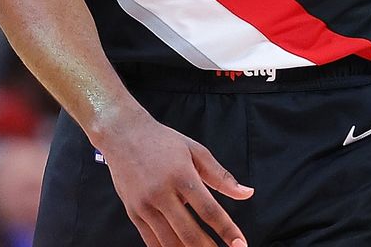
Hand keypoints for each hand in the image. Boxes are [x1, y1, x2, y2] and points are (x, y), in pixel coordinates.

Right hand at [93, 108, 254, 246]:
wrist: (123, 135)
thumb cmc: (163, 142)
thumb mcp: (197, 151)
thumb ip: (222, 177)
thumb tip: (247, 193)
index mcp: (182, 176)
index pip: (209, 210)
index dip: (227, 230)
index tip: (240, 244)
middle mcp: (161, 193)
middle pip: (189, 232)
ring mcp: (144, 206)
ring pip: (170, 241)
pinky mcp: (133, 213)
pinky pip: (151, 241)